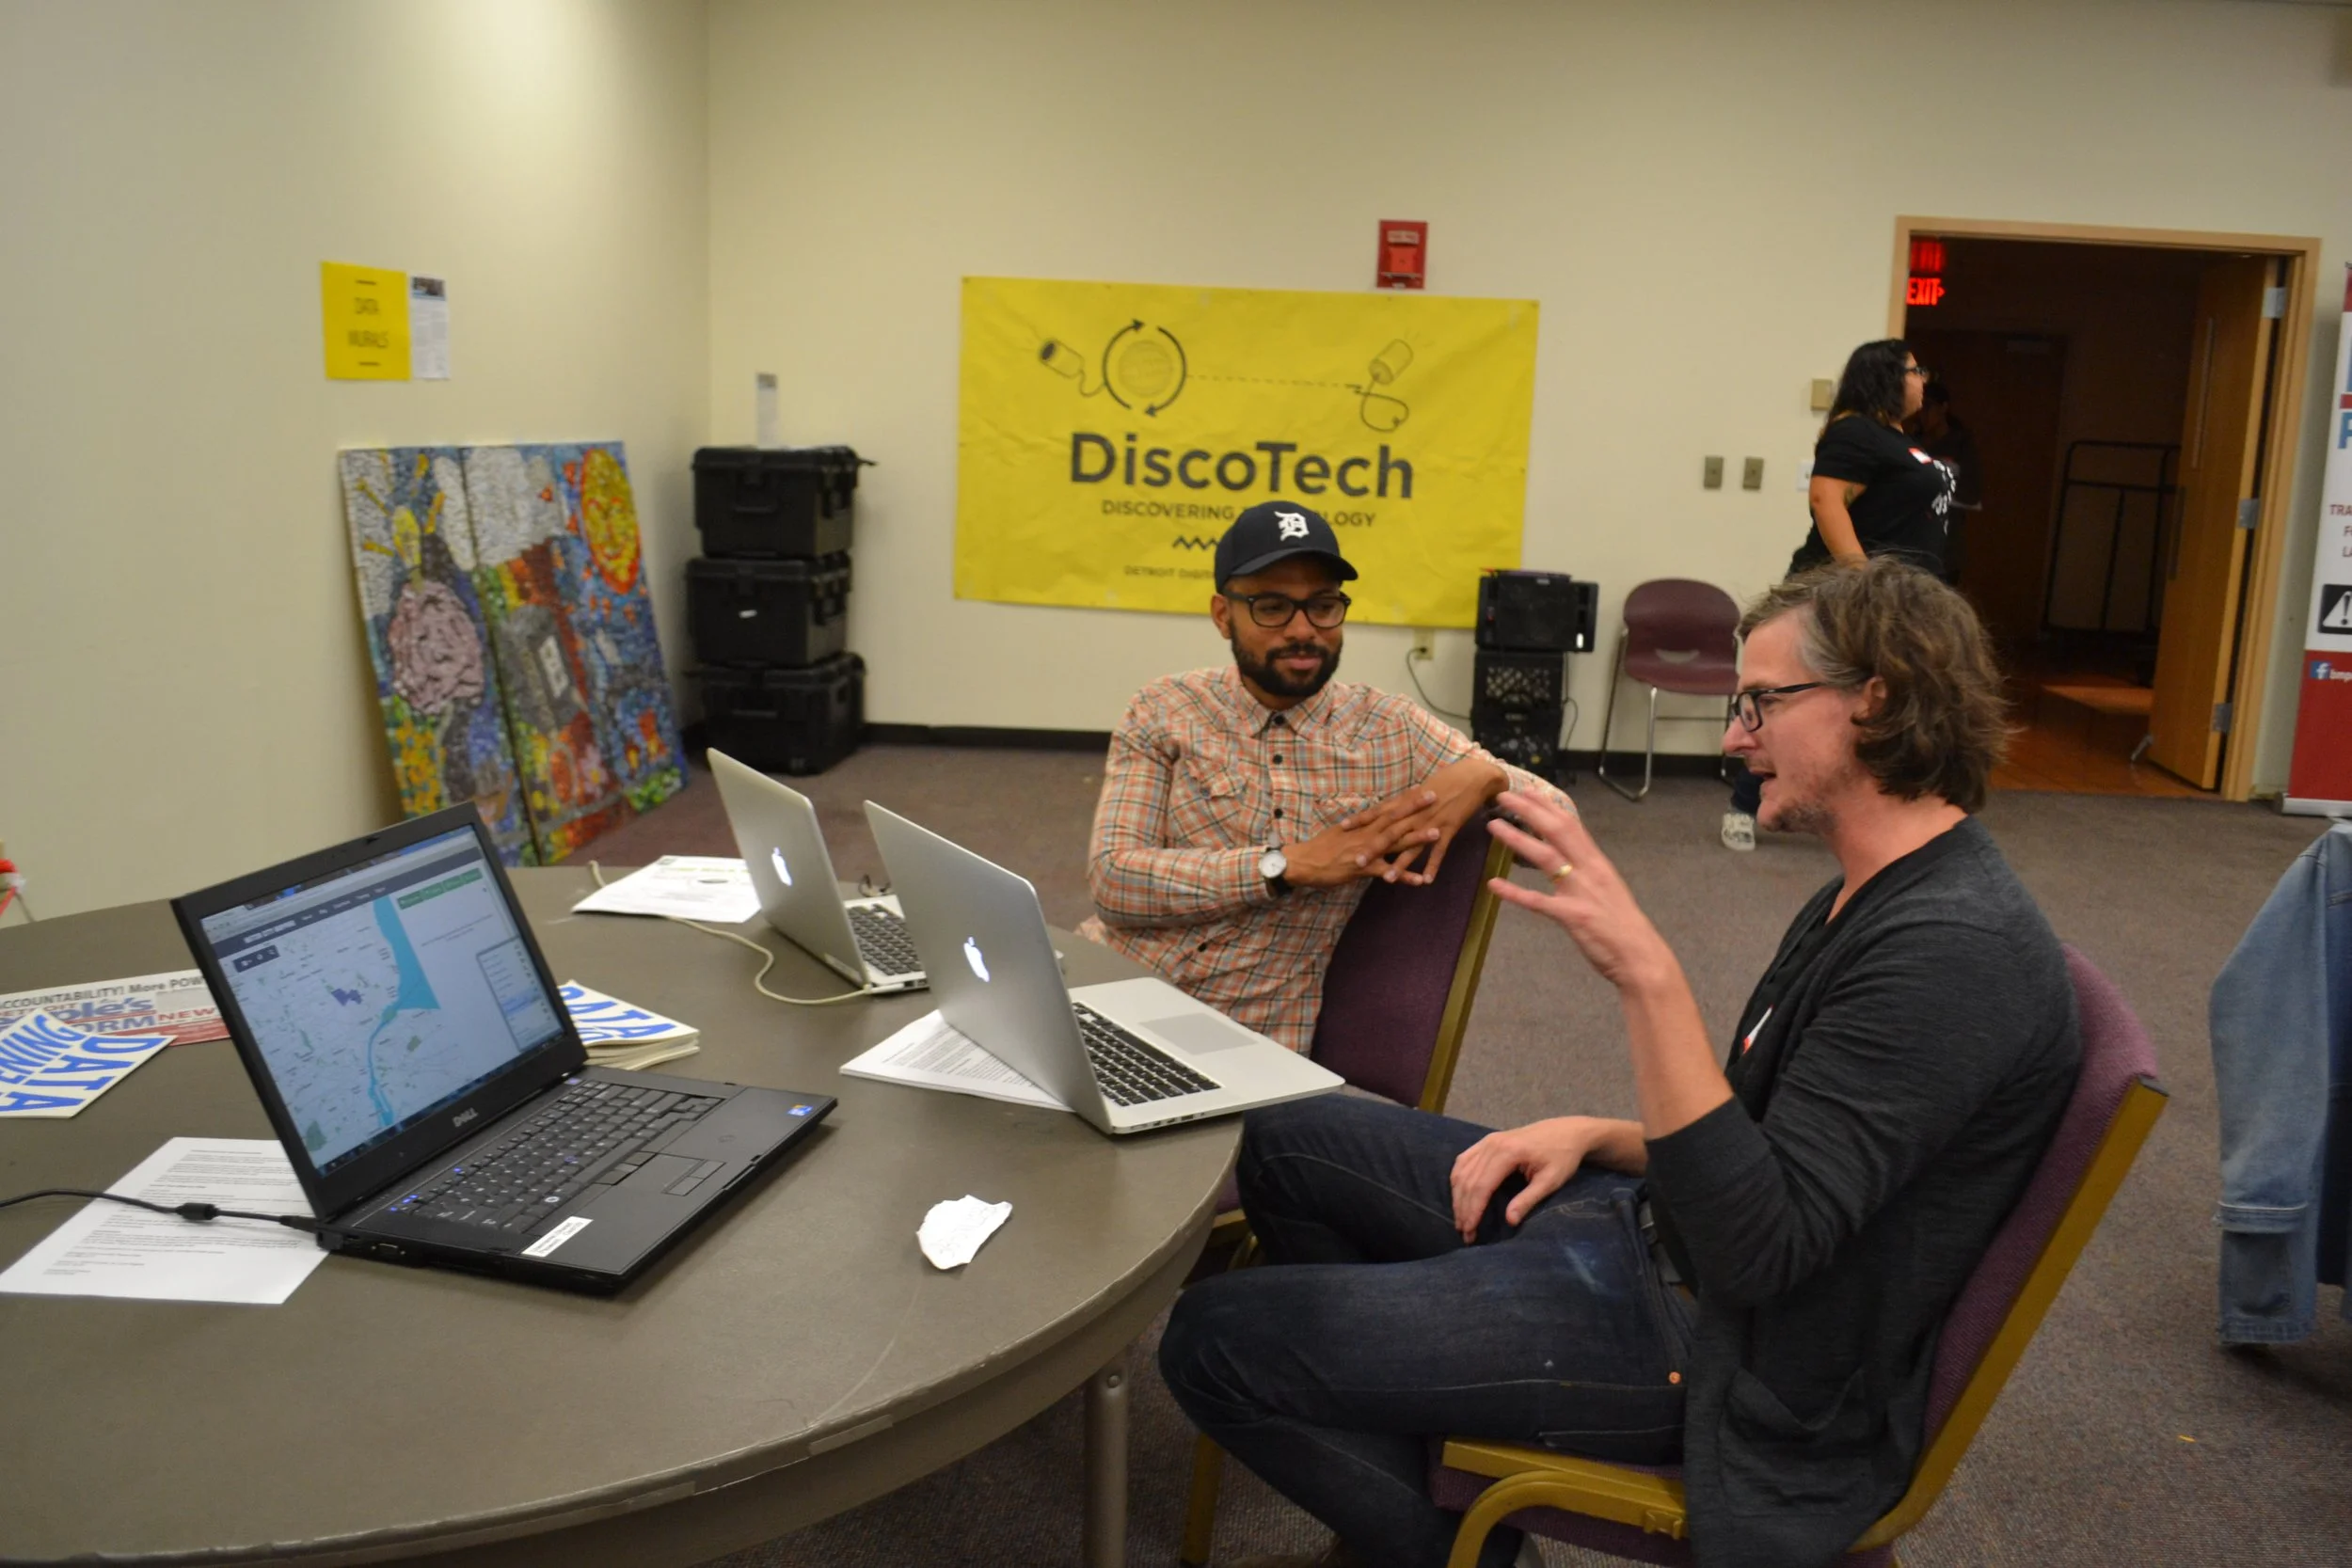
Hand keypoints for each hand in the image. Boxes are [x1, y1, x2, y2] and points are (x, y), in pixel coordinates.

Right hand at [1281, 789, 1440, 887]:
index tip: (1421, 788)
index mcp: (1362, 826)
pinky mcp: (1362, 868)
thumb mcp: (1340, 833)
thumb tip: (1369, 823)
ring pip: (1395, 842)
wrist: (1302, 862)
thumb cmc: (1320, 849)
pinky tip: (1420, 879)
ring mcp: (1366, 850)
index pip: (1387, 809)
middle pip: (1394, 819)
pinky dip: (1403, 875)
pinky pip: (1387, 872)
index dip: (1405, 799)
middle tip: (1436, 797)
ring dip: (1416, 838)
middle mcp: (1366, 834)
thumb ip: (1358, 829)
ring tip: (1437, 833)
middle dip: (1416, 808)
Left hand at [1345, 756, 1509, 885]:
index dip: (1361, 820)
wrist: (1474, 777)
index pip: (1379, 812)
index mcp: (1407, 801)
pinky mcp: (1449, 829)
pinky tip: (1426, 880)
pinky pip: (1439, 850)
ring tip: (1387, 879)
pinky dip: (1433, 865)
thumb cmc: (1447, 780)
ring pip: (1412, 845)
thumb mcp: (1422, 789)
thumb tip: (1391, 807)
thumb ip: (1406, 801)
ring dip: (1400, 863)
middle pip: (1390, 832)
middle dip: (1373, 848)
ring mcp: (1432, 822)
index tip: (1342, 828)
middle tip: (1357, 862)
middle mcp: (1416, 813)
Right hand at [1448, 1115, 1635, 1240]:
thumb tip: (1509, 1221)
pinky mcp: (1487, 1140)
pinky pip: (1464, 1160)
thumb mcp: (1551, 1181)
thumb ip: (1529, 1200)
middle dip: (1463, 1208)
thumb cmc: (1562, 1157)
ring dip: (1458, 1197)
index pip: (1481, 1185)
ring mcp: (1487, 1140)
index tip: (1469, 1231)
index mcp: (1509, 1152)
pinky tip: (1459, 1195)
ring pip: (1461, 1171)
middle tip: (1464, 1232)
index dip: (1473, 1210)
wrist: (1567, 1131)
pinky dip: (1458, 1180)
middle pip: (1468, 1180)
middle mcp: (1492, 1144)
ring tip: (1461, 1219)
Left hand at [1485, 789, 1672, 990]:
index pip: (1571, 825)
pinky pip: (1538, 901)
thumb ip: (1588, 872)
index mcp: (1598, 863)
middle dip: (1530, 810)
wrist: (1640, 956)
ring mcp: (1580, 892)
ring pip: (1545, 857)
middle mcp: (1590, 871)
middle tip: (1504, 796)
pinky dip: (1514, 893)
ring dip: (1517, 838)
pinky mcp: (1572, 916)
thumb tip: (1570, 858)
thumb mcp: (1607, 888)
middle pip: (1557, 830)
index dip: (1548, 806)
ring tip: (1493, 825)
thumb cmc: (1623, 925)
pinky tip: (1494, 884)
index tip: (1528, 791)